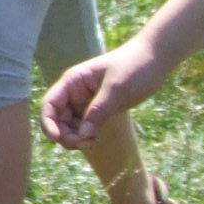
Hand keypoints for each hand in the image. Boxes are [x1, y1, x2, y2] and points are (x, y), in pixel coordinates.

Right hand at [40, 39, 164, 149]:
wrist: (155, 59)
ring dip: (76, 138)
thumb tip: (82, 135)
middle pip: (58, 118)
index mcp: (73, 82)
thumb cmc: (134, 66)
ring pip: (71, 125)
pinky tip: (96, 141)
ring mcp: (86, 102)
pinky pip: (86, 127)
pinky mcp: (99, 110)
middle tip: (83, 144)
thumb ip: (98, 111)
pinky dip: (87, 136)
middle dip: (65, 134)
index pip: (50, 103)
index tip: (56, 139)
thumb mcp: (116, 88)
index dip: (48, 122)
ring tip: (92, 143)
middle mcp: (75, 93)